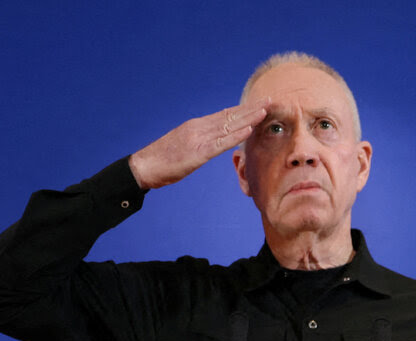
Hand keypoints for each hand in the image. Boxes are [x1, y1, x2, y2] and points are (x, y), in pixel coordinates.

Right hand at [128, 101, 267, 189]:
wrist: (145, 166)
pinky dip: (236, 136)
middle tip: (271, 100)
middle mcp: (199, 127)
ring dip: (249, 117)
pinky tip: (248, 129)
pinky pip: (220, 143)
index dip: (244, 109)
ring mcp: (199, 139)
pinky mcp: (197, 153)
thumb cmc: (163, 161)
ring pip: (229, 126)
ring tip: (266, 110)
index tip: (260, 104)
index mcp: (197, 126)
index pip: (225, 115)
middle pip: (230, 115)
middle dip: (251, 108)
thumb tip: (213, 143)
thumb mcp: (185, 148)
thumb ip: (200, 143)